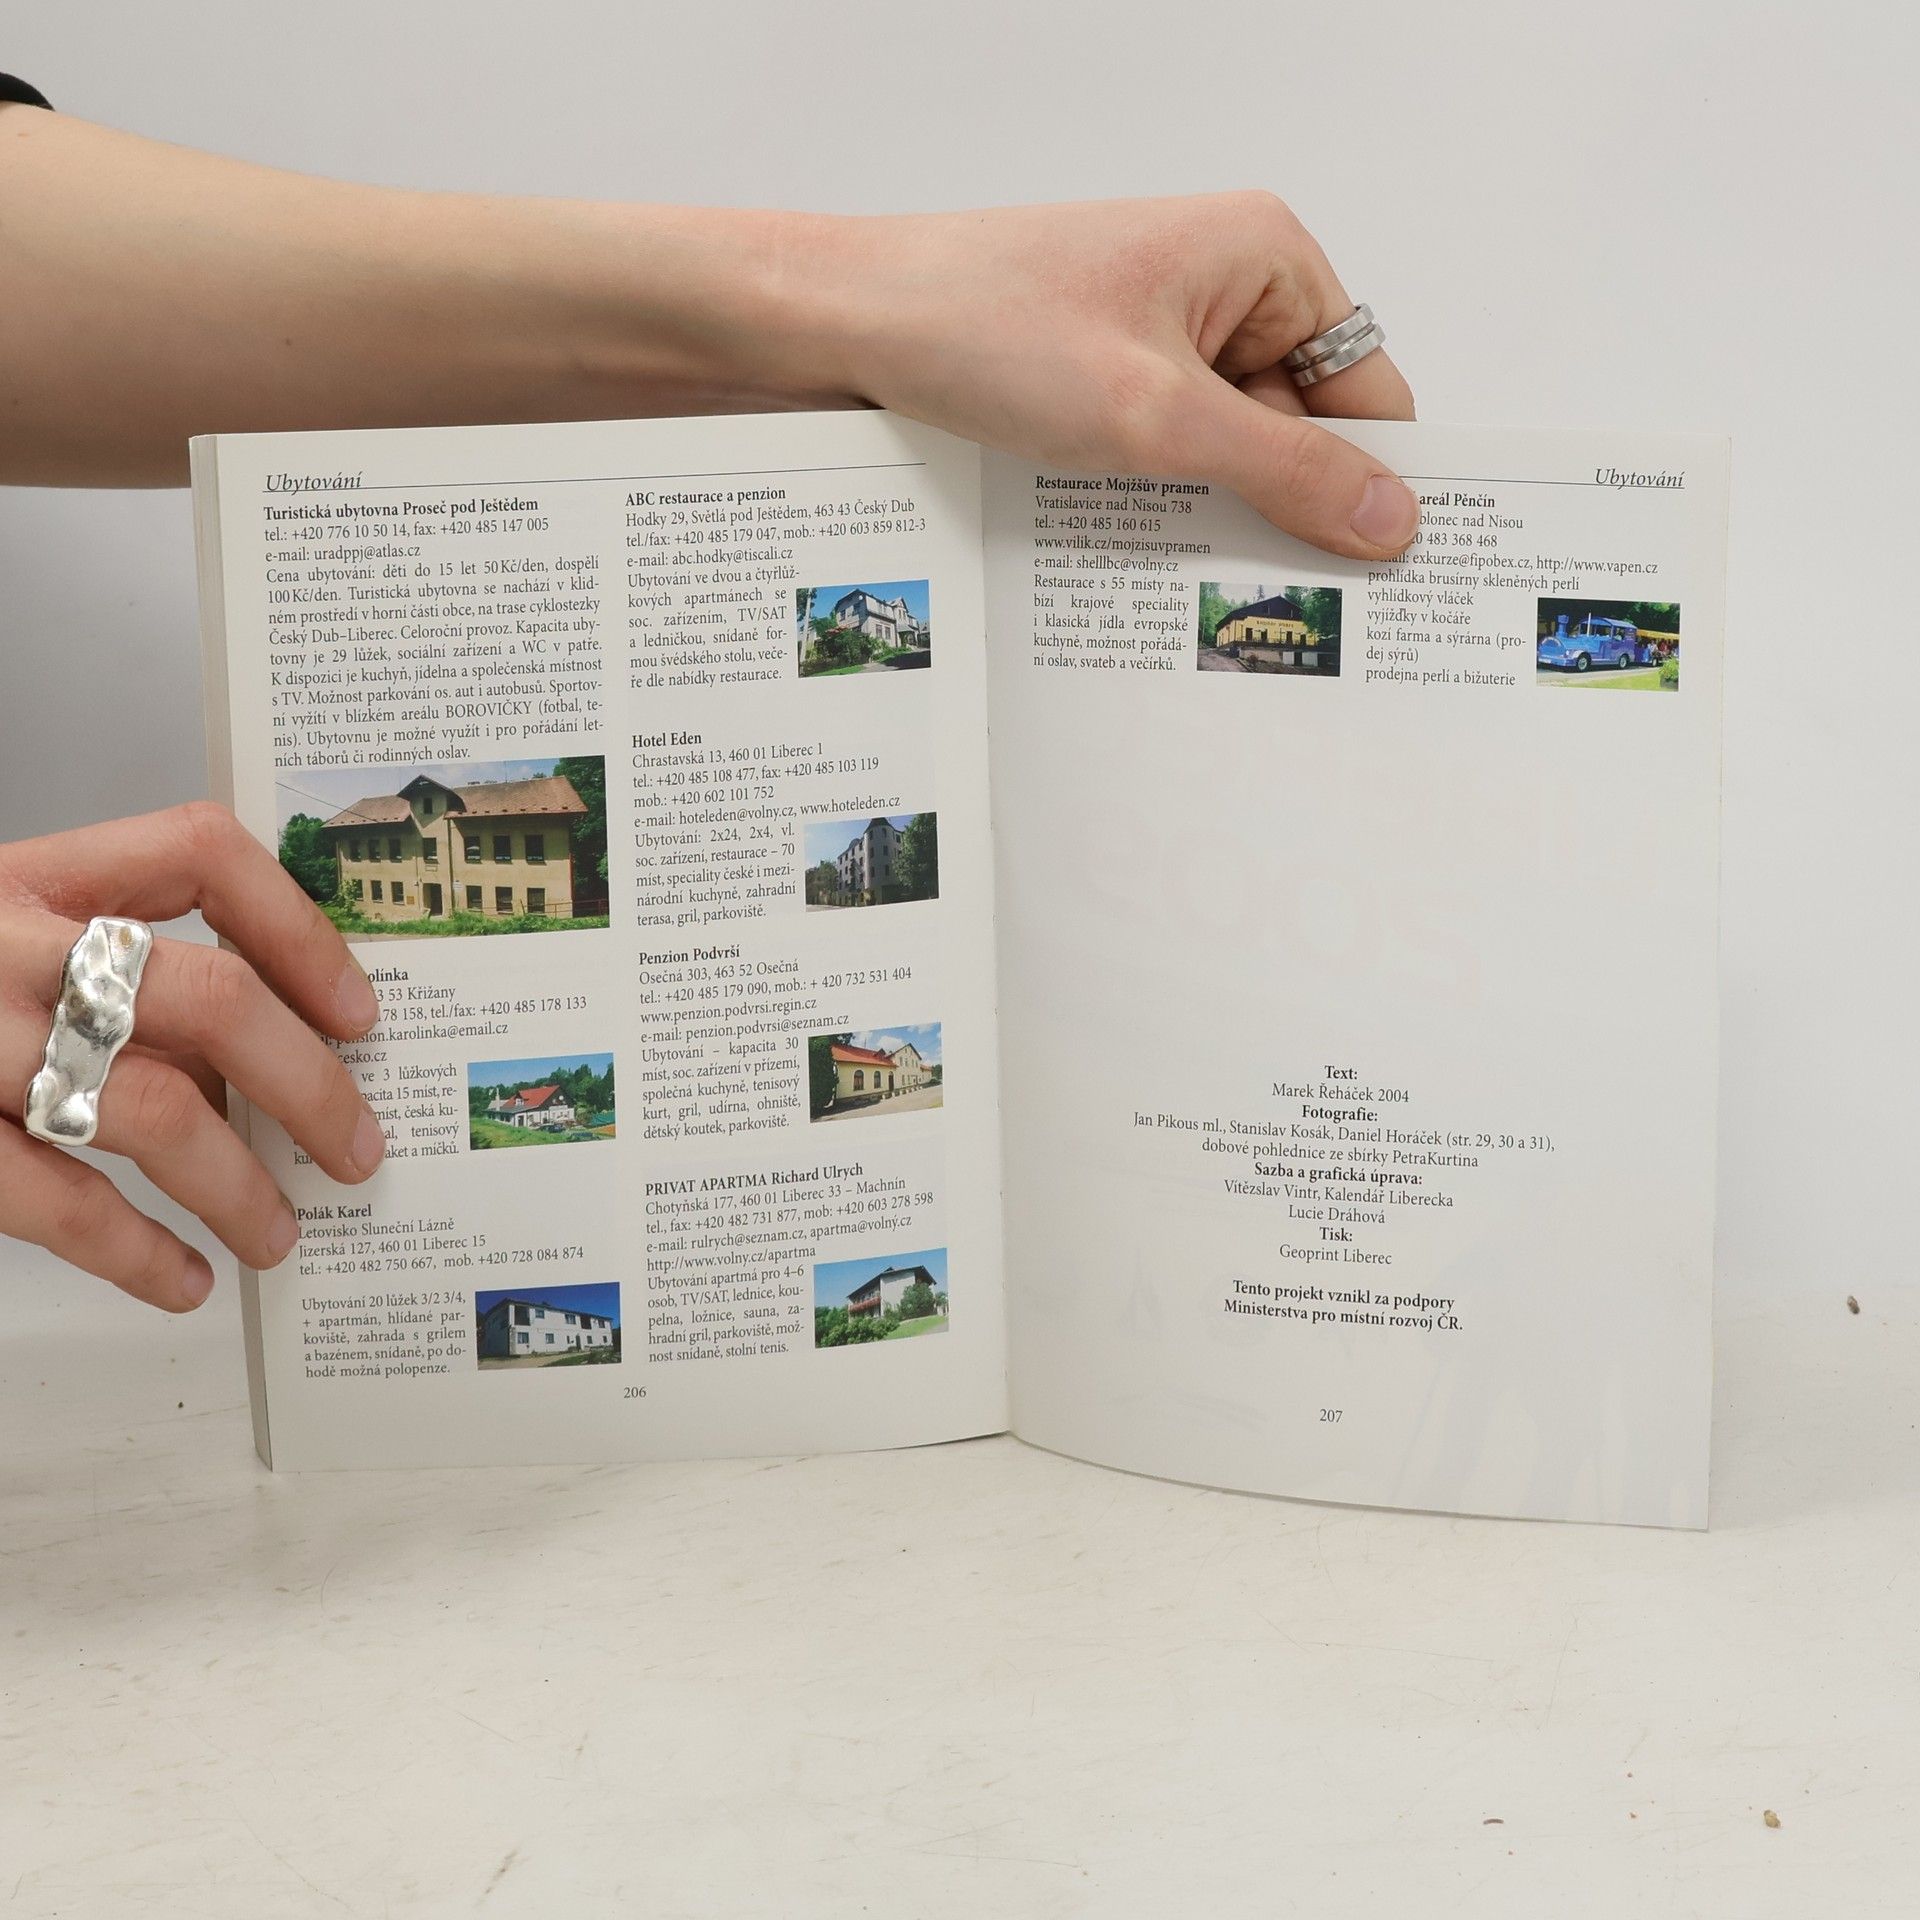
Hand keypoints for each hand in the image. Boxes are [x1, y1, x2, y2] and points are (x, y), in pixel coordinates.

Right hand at [0, 804, 385, 1310]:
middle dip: (308, 1080)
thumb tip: (259, 1059)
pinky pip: (54, 1197)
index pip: (197, 850)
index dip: (297, 925)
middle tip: (359, 1149)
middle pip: (206, 989)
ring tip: (282, 1236)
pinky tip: (184, 1280)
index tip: (360, 1009)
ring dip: (239, 1184)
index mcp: (22, 875)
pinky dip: (138, 1250)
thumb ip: (98, 968)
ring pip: (149, 1104)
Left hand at [813, 193, 1419, 559]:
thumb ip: (1283, 470)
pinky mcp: (1105, 379)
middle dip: (1286, 508)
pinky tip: (1138, 551)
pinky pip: (1165, 456)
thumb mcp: (1156, 415)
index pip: (1365, 388)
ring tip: (1192, 573)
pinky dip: (1159, 505)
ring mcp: (1158, 336)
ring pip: (1227, 452)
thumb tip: (1391, 518)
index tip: (1379, 576)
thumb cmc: (985, 326)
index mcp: (1263, 258)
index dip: (1372, 481)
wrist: (845, 324)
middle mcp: (1220, 289)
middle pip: (1299, 428)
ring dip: (1213, 513)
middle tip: (1282, 602)